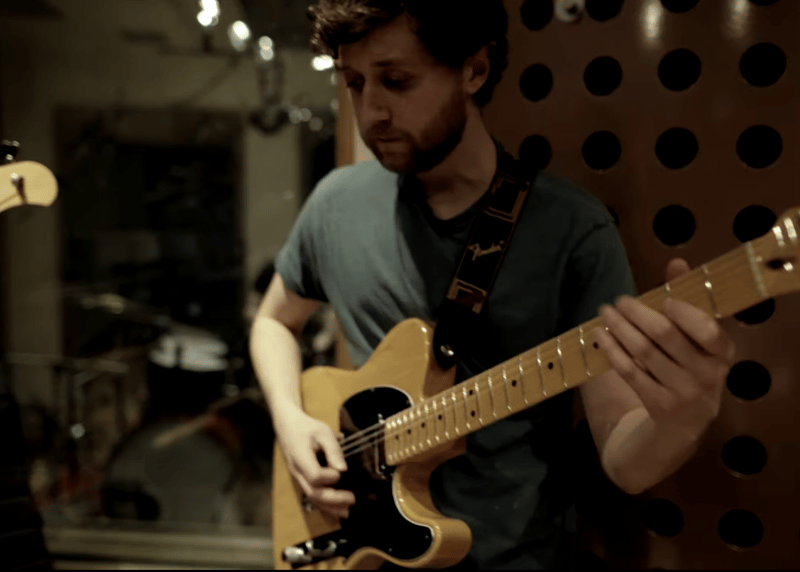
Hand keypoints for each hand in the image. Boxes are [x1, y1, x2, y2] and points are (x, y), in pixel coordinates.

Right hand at [274, 409, 355, 518]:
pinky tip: (336, 510)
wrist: (288, 427)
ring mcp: (298, 478)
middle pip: (313, 492)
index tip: (341, 472)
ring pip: (311, 498)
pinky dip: (324, 505)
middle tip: (352, 499)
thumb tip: (343, 469)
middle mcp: (297, 472)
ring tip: (346, 512)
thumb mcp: (323, 432)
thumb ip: (333, 450)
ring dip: (329, 507)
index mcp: (301, 458)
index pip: (314, 476)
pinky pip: (311, 495)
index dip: (329, 477)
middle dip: (334, 500)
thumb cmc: (306, 428)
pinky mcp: (302, 480)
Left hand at [593, 258, 735, 439]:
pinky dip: (612, 350)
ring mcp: (683, 393)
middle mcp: (708, 375)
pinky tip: (599, 335)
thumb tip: (677, 262)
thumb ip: (687, 300)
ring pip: (643, 352)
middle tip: (618, 300)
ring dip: (619, 328)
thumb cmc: (689, 368)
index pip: (708, 330)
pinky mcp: (658, 406)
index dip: (684, 313)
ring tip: (604, 312)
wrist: (683, 426)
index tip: (662, 299)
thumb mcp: (695, 341)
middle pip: (666, 335)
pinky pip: (629, 372)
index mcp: (722, 354)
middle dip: (637, 313)